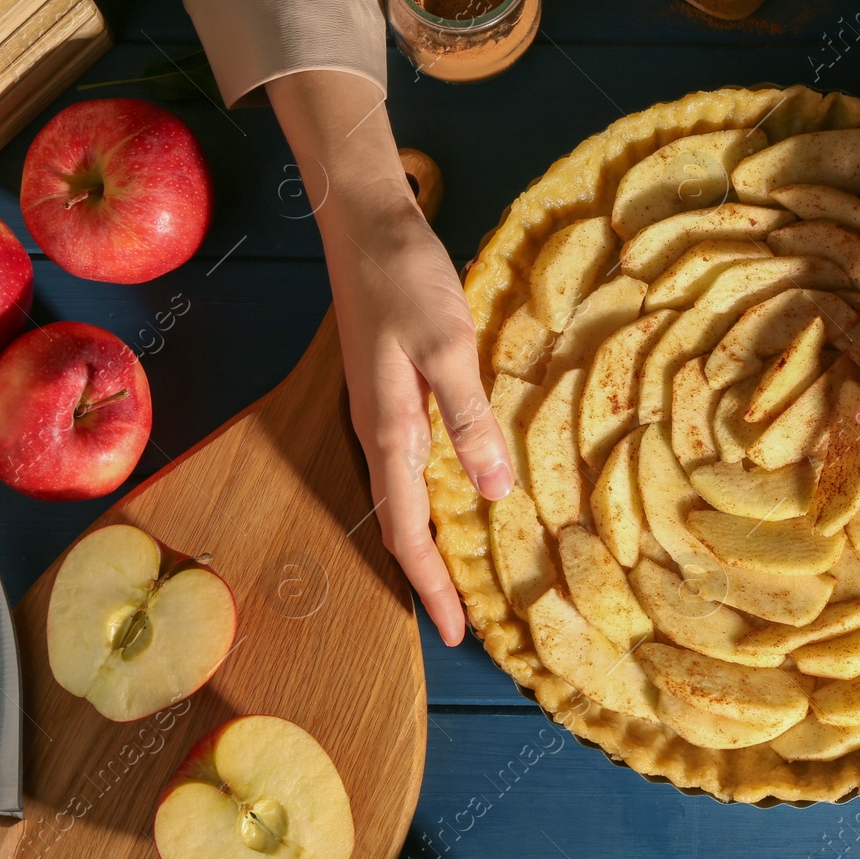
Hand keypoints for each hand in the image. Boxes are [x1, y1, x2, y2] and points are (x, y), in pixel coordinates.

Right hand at [266, 71, 511, 644]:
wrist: (364, 224)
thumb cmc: (406, 280)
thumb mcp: (449, 346)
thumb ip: (470, 418)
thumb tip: (495, 492)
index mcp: (391, 433)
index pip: (408, 533)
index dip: (431, 586)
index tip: (456, 634)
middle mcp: (379, 434)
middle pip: (402, 526)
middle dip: (429, 578)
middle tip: (463, 622)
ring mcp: (380, 414)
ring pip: (405, 499)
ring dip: (431, 543)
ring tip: (463, 578)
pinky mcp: (390, 393)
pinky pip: (410, 467)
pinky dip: (433, 499)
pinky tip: (460, 498)